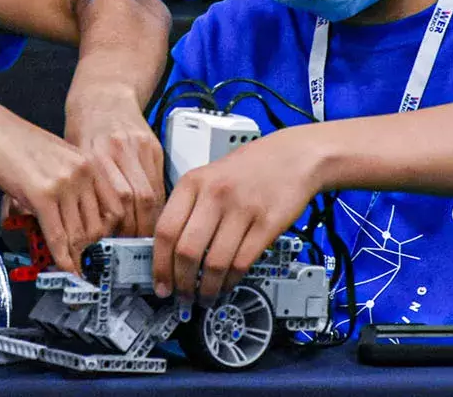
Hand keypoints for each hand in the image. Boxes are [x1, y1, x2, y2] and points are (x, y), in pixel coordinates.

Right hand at [0, 93, 119, 272]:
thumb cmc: (15, 142)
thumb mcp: (55, 160)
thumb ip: (70, 185)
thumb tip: (75, 219)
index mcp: (87, 163)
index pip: (113, 208)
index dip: (109, 234)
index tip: (102, 248)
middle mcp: (81, 172)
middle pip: (97, 225)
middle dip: (91, 249)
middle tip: (85, 263)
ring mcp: (63, 183)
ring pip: (78, 234)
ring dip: (75, 257)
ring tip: (73, 268)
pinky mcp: (41, 194)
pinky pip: (57, 235)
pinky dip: (61, 256)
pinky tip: (63, 265)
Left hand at [65, 91, 165, 236]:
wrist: (104, 94)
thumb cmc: (83, 127)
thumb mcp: (72, 156)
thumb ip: (80, 189)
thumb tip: (81, 229)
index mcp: (93, 155)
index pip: (112, 201)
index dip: (116, 229)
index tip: (111, 246)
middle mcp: (117, 151)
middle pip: (135, 200)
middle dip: (135, 230)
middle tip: (130, 248)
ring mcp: (139, 148)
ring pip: (151, 194)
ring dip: (148, 221)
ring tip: (141, 238)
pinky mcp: (154, 146)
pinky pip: (160, 183)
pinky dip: (157, 205)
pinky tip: (151, 217)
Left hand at [152, 133, 319, 304]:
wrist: (293, 156)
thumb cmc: (248, 169)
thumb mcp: (208, 177)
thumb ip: (188, 209)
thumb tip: (168, 253)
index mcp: (193, 182)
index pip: (165, 230)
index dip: (159, 265)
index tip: (160, 284)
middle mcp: (215, 194)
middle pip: (187, 251)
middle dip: (181, 283)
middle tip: (182, 296)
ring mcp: (242, 209)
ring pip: (214, 263)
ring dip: (207, 289)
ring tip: (204, 297)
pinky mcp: (268, 224)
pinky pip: (242, 263)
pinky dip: (230, 281)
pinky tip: (226, 284)